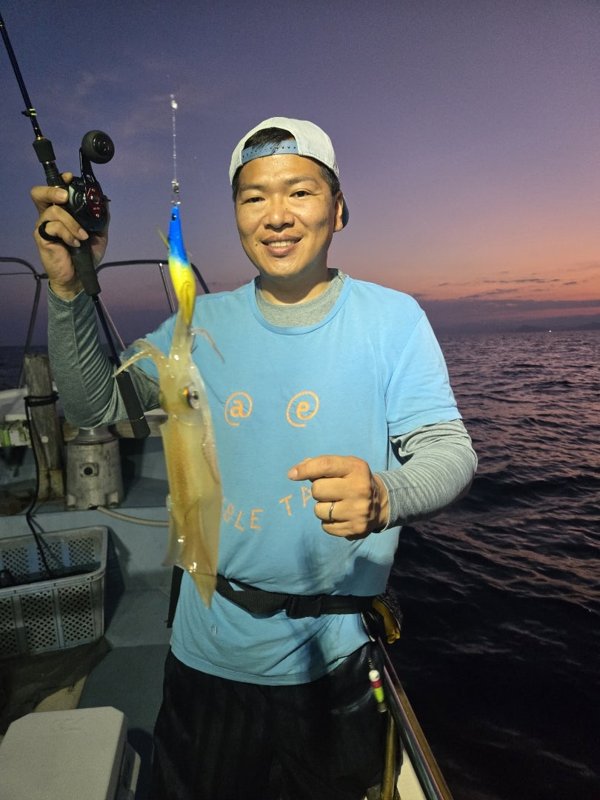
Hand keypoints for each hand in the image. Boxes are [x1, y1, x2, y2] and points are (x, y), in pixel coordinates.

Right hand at [31, 173, 108, 298]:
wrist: (80, 276)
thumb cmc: (86, 254)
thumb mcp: (99, 234)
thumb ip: (100, 217)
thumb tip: (104, 200)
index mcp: (61, 212)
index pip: (54, 190)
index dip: (60, 180)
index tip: (70, 178)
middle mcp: (49, 216)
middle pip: (40, 193)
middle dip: (53, 190)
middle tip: (65, 197)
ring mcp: (44, 226)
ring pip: (54, 211)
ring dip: (72, 222)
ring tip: (83, 236)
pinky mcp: (42, 238)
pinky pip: (53, 227)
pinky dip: (68, 233)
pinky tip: (76, 243)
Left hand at [288, 455, 388, 538]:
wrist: (381, 503)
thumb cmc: (354, 480)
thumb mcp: (344, 466)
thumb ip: (321, 465)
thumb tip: (295, 472)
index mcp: (356, 468)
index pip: (325, 465)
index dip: (305, 469)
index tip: (292, 474)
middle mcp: (359, 489)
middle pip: (317, 490)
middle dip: (318, 491)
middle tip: (330, 491)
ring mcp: (358, 511)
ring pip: (318, 510)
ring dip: (322, 508)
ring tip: (336, 504)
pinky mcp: (356, 529)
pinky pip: (325, 527)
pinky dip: (328, 522)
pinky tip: (340, 516)